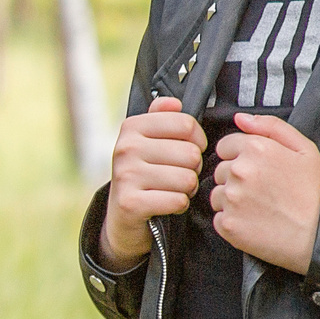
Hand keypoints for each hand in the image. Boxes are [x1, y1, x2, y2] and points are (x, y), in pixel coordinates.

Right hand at [99, 97, 204, 268]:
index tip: (189, 150)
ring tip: (174, 189)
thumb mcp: (147, 141)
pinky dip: (179, 205)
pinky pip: (178, 200)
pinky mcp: (130, 203)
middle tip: (180, 175)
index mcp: (132, 127)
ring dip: (188, 189)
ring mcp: (126, 175)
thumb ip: (161, 117)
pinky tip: (167, 204)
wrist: (122, 216)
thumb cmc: (144, 173)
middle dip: (193, 168)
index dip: (197, 140)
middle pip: (190, 153)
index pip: (186, 124)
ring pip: (187, 179)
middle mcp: (125, 148)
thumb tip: (174, 102)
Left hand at [211, 112, 319, 273]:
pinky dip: (232, 221)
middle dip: (236, 178)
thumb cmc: (314, 191)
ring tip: (259, 207)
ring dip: (232, 200)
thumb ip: (270, 126)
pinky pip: (218, 218)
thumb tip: (240, 118)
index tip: (258, 170)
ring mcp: (231, 199)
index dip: (240, 157)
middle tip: (263, 190)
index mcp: (255, 148)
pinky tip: (253, 222)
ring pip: (217, 194)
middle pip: (220, 170)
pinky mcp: (228, 224)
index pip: (225, 146)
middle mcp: (238, 171)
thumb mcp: (304, 149)